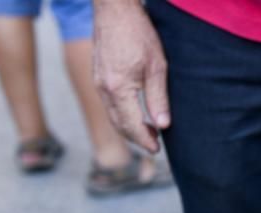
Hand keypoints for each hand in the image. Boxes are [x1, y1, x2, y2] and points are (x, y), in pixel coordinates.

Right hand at [92, 0, 169, 152]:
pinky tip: (135, 113)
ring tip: (148, 131)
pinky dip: (121, 114)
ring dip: (129, 127)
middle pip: (119, 125)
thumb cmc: (138, 33)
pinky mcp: (97, 75)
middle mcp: (104, 89)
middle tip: (155, 145)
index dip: (145, 140)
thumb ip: (158, 99)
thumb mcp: (157, 67)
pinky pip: (108, 103)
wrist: (114, 9)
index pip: (131, 125)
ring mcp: (97, 82)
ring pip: (112, 115)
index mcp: (118, 89)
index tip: (157, 150)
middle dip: (137, 138)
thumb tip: (163, 125)